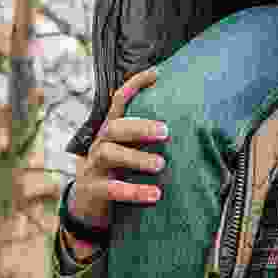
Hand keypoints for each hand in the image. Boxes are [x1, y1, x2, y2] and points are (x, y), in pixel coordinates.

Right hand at [71, 67, 169, 226]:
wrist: (88, 204)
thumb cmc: (118, 169)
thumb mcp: (129, 148)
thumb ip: (148, 137)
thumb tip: (190, 122)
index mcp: (112, 130)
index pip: (119, 101)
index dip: (134, 85)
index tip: (156, 73)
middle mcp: (101, 143)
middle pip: (114, 127)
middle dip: (139, 127)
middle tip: (165, 131)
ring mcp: (94, 166)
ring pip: (110, 154)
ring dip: (137, 158)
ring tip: (161, 165)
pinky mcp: (92, 189)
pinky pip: (112, 189)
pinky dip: (134, 191)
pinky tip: (155, 194)